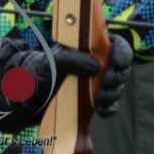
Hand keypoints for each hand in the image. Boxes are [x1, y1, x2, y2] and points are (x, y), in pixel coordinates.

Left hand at [8, 34, 132, 117]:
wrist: (31, 95)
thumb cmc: (42, 70)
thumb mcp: (53, 61)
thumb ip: (72, 59)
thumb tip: (95, 66)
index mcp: (90, 47)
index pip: (116, 44)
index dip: (122, 52)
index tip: (118, 62)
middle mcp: (98, 63)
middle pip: (121, 68)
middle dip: (117, 77)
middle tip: (106, 83)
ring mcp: (98, 83)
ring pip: (117, 87)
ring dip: (112, 93)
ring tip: (99, 99)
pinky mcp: (96, 101)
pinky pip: (111, 105)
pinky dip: (109, 108)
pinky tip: (101, 109)